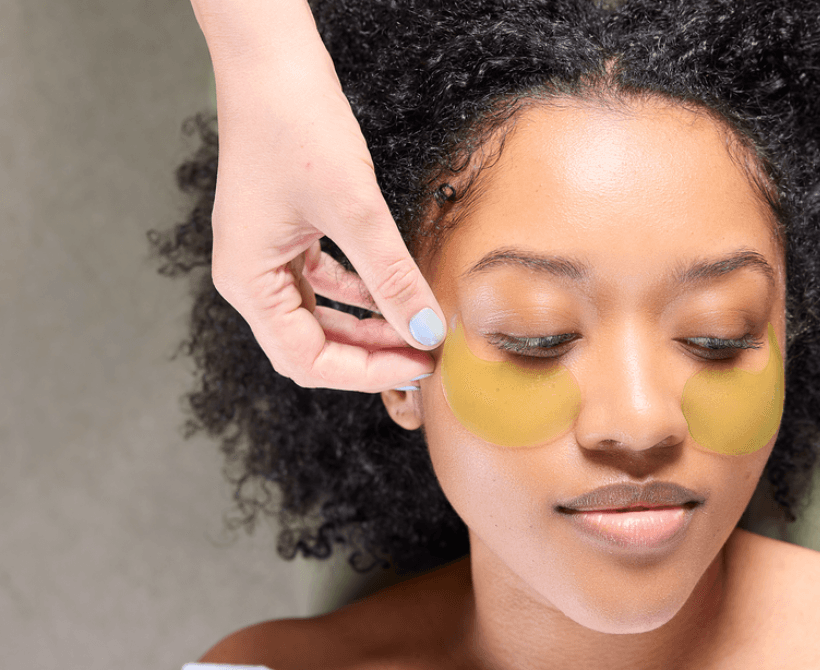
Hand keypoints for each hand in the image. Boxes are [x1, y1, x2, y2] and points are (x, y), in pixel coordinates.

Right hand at [197, 1, 443, 392]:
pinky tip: (392, 293)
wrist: (272, 64)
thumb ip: (391, 275)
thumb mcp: (354, 209)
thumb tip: (426, 329)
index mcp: (247, 281)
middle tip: (425, 355)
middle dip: (369, 355)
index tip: (417, 364)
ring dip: (368, 327)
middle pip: (311, 344)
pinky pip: (321, 282)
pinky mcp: (284, 232)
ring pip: (318, 317)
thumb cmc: (295, 126)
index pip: (306, 358)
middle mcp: (248, 275)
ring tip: (417, 329)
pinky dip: (358, 294)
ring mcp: (264, 254)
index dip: (365, 372)